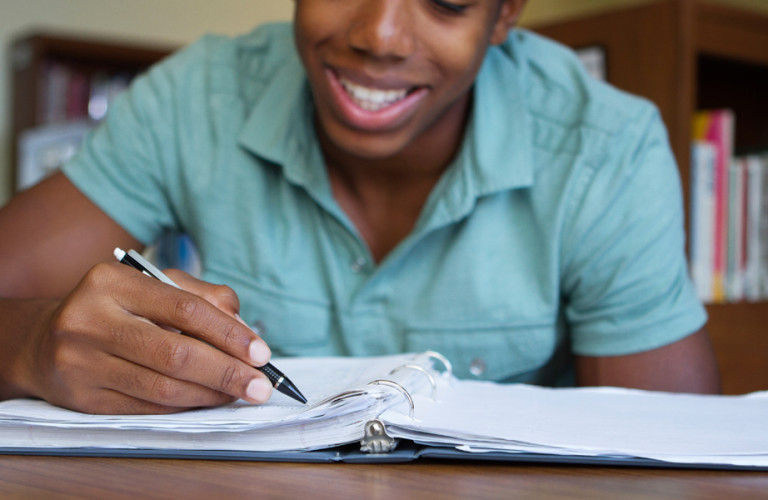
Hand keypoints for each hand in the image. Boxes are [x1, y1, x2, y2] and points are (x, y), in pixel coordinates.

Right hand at [18, 262, 272, 413]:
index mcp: (111, 282)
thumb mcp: (154, 285)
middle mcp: (90, 320)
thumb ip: (203, 298)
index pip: (185, 309)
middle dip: (227, 372)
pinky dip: (185, 406)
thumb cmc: (114, 307)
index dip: (229, 334)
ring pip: (164, 388)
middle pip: (176, 354)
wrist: (45, 339)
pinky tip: (206, 400)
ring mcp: (82, 362)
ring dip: (210, 394)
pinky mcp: (84, 398)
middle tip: (259, 385)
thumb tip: (243, 329)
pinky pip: (148, 408)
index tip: (261, 353)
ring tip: (238, 393)